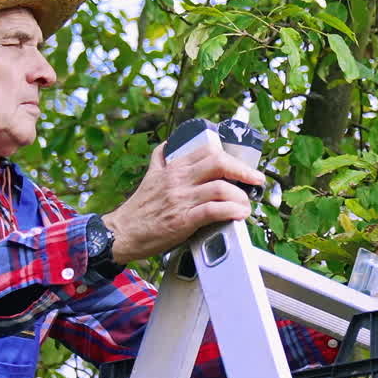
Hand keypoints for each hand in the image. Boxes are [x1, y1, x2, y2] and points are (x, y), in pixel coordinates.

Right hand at [103, 140, 264, 263]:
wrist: (121, 232)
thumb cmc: (139, 209)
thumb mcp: (149, 176)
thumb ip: (161, 160)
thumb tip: (168, 146)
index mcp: (173, 168)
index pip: (207, 151)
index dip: (230, 157)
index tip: (243, 167)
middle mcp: (178, 180)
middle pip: (219, 163)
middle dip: (243, 171)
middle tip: (255, 180)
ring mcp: (181, 199)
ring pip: (221, 188)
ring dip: (240, 197)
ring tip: (246, 205)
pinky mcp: (182, 220)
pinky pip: (214, 210)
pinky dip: (231, 211)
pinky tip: (238, 214)